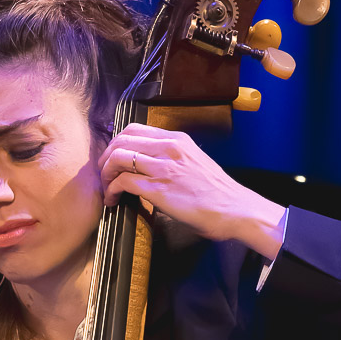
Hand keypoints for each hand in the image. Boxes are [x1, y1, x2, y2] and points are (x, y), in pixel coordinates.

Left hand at [99, 124, 285, 258]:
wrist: (235, 210)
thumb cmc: (218, 194)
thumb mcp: (195, 164)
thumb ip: (173, 160)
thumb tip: (152, 168)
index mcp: (177, 140)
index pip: (135, 130)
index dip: (117, 143)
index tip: (114, 159)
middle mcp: (169, 147)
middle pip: (122, 140)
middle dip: (106, 157)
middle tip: (105, 174)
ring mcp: (163, 167)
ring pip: (118, 157)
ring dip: (106, 174)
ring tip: (107, 189)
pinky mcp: (158, 189)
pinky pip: (123, 181)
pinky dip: (111, 190)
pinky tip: (113, 201)